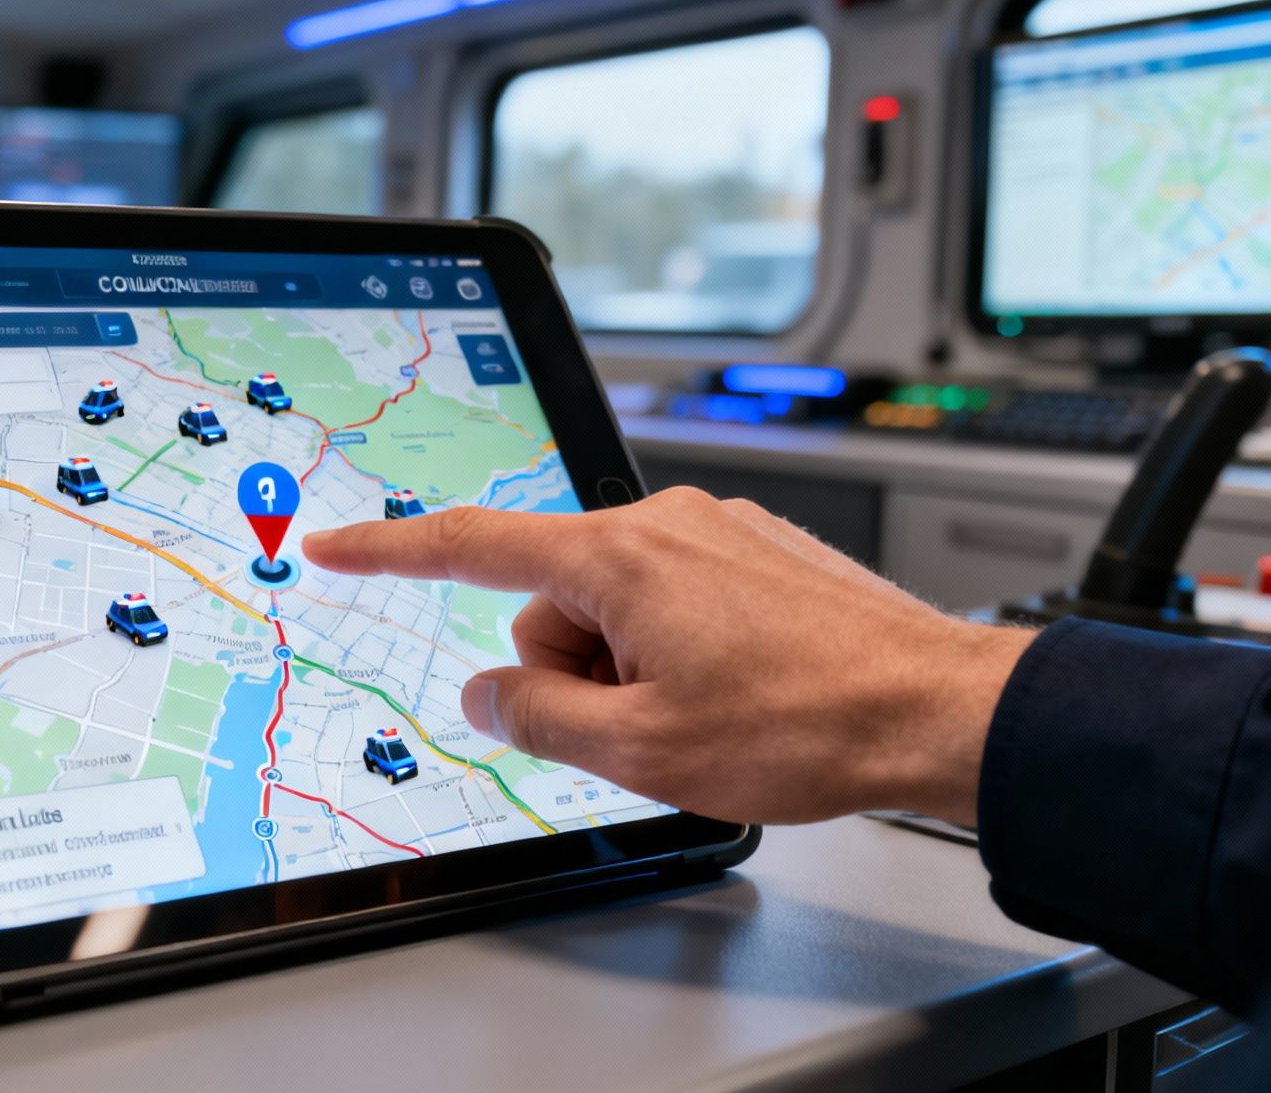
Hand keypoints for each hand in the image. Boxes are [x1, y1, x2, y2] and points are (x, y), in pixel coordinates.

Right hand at [302, 489, 1033, 825]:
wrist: (936, 709)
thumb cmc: (803, 725)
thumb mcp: (639, 750)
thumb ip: (537, 716)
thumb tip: (492, 691)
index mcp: (618, 558)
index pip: (469, 546)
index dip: (389, 552)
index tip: (334, 547)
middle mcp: (663, 521)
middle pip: (552, 596)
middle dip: (569, 665)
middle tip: (639, 727)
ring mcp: (716, 529)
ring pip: (616, 601)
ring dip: (629, 662)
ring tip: (704, 713)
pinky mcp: (756, 548)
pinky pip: (673, 594)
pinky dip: (677, 645)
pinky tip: (737, 689)